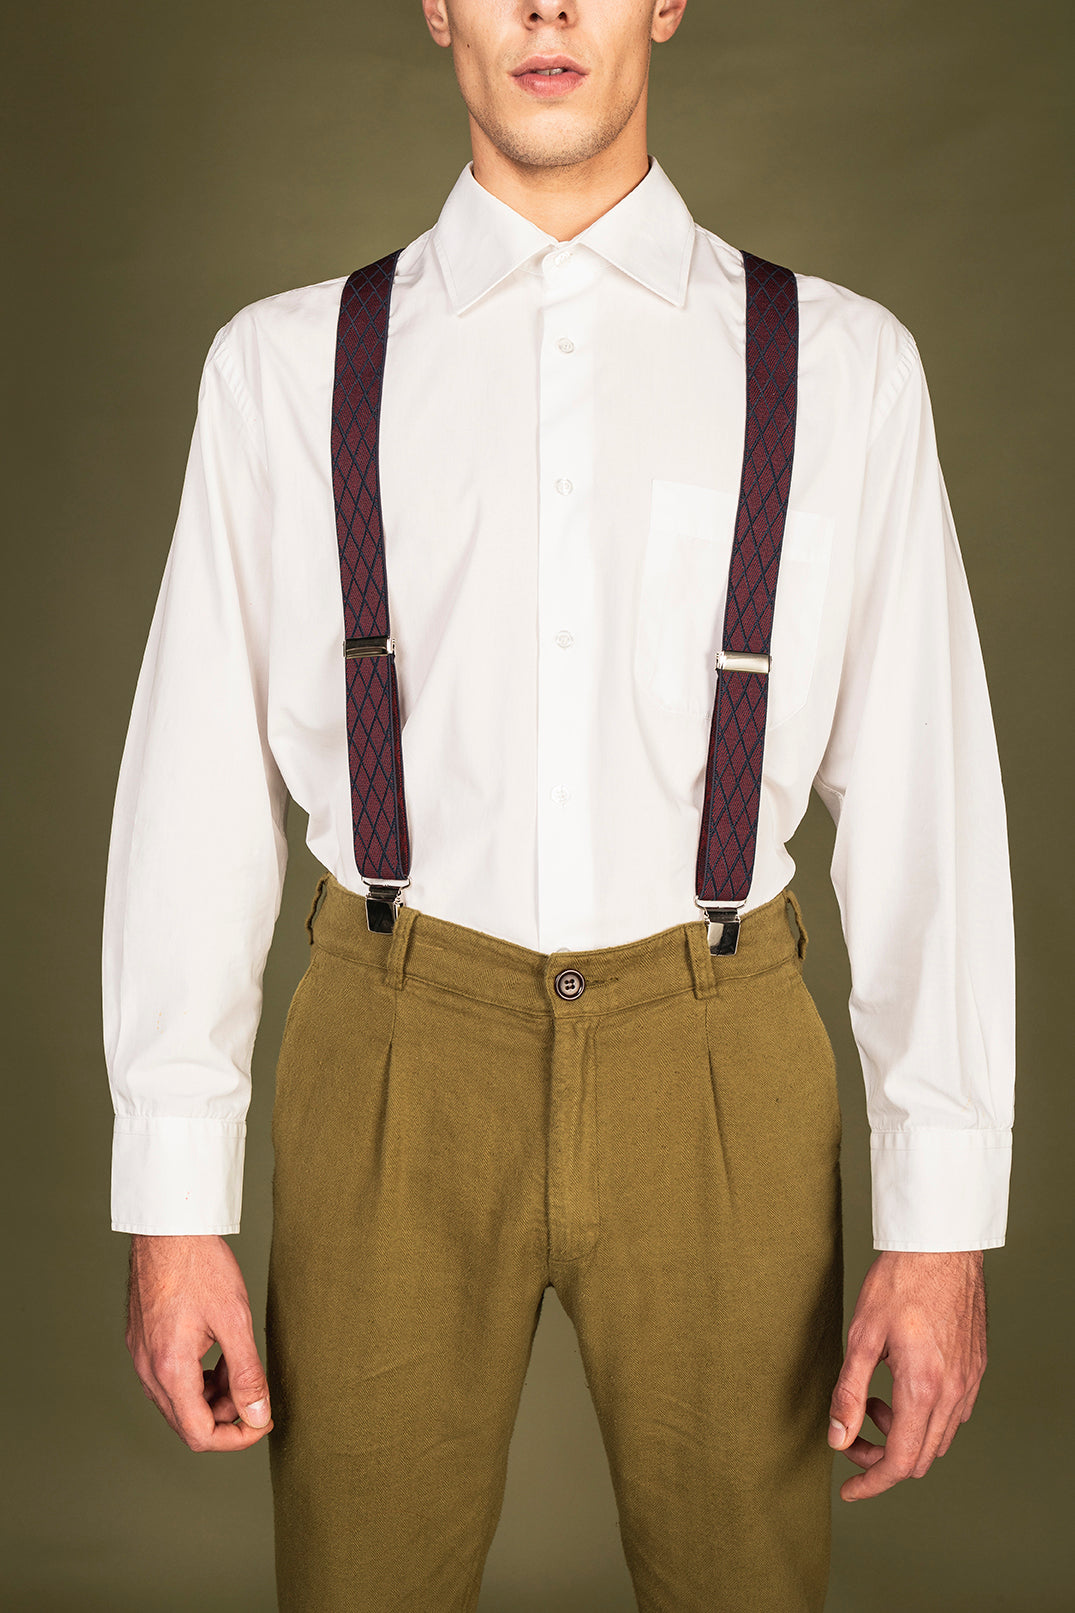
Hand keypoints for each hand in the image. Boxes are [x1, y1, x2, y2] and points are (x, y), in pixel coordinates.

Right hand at [126, 1233, 272, 1452]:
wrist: (169, 1227)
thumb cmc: (201, 1266)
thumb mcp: (235, 1320)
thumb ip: (247, 1374)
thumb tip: (258, 1416)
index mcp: (170, 1369)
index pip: (199, 1434)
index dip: (236, 1438)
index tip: (262, 1422)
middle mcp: (148, 1369)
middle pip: (187, 1422)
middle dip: (226, 1416)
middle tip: (256, 1394)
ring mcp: (141, 1356)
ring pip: (178, 1401)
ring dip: (212, 1397)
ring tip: (239, 1368)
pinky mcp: (142, 1341)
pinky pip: (169, 1378)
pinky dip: (197, 1377)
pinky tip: (218, 1354)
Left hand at [827, 1250, 986, 1500]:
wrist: (941, 1246)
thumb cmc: (899, 1282)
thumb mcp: (861, 1336)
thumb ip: (848, 1392)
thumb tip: (837, 1437)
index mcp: (923, 1389)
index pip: (900, 1462)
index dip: (871, 1482)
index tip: (849, 1490)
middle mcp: (953, 1393)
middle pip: (920, 1457)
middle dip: (881, 1457)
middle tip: (851, 1433)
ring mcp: (969, 1382)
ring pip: (937, 1437)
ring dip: (903, 1434)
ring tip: (873, 1399)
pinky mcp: (975, 1368)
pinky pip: (952, 1413)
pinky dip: (923, 1415)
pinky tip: (900, 1386)